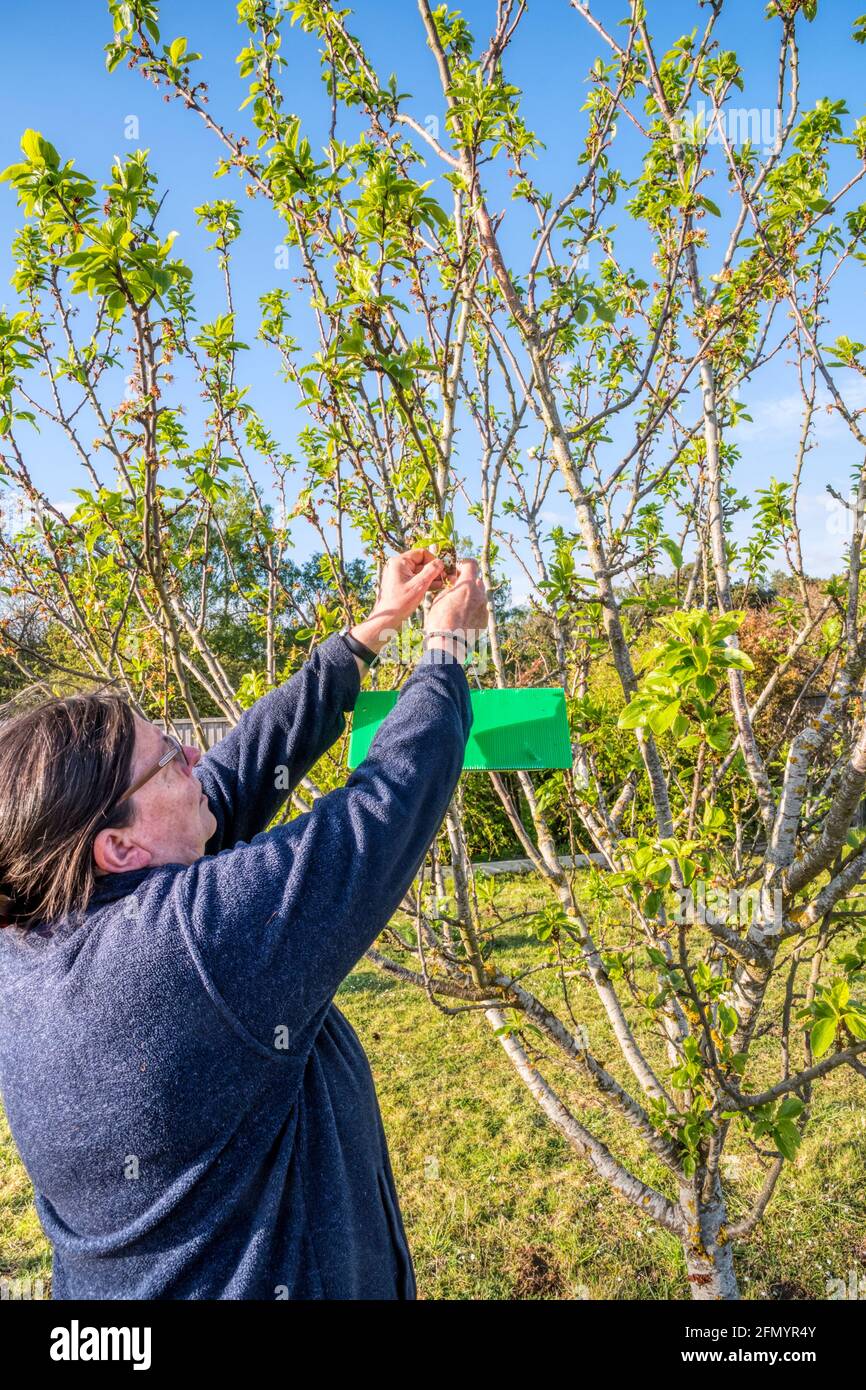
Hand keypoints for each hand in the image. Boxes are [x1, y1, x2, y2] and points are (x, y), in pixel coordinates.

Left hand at [347, 548, 446, 667]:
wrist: (387, 619)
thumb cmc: (400, 603)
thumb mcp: (419, 586)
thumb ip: (431, 571)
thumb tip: (440, 562)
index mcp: (399, 562)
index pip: (421, 553)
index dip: (434, 560)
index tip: (443, 569)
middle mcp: (398, 566)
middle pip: (421, 562)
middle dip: (434, 569)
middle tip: (446, 576)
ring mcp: (399, 575)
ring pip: (419, 572)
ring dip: (431, 577)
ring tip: (444, 582)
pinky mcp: (401, 584)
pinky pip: (415, 579)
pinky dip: (425, 582)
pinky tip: (437, 587)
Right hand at [423, 557, 489, 639]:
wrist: (448, 642)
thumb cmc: (440, 619)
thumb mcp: (439, 598)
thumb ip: (450, 587)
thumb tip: (454, 584)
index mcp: (468, 585)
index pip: (472, 564)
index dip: (464, 564)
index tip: (458, 568)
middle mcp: (479, 594)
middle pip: (476, 580)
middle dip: (467, 581)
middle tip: (456, 587)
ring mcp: (484, 607)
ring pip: (479, 595)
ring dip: (471, 595)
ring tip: (459, 604)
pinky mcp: (485, 619)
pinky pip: (480, 609)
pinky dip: (473, 608)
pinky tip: (463, 616)